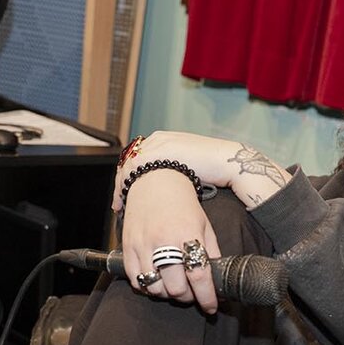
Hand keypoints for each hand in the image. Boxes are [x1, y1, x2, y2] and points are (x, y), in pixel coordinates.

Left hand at [111, 131, 239, 214]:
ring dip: (121, 186)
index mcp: (163, 140)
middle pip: (129, 162)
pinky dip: (127, 185)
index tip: (123, 194)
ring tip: (120, 205)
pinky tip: (126, 200)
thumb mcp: (186, 166)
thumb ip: (172, 171)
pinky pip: (135, 168)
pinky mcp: (159, 151)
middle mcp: (158, 139)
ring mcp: (157, 144)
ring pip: (129, 165)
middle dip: (120, 183)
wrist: (226, 162)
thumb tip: (164, 188)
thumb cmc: (211, 168)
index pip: (136, 159)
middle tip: (117, 203)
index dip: (127, 178)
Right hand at [119, 169, 221, 313]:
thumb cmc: (183, 204)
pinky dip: (146, 287)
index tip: (211, 307)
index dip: (206, 297)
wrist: (155, 179)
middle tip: (191, 293)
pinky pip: (135, 280)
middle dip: (187, 297)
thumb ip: (211, 252)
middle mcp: (164, 240)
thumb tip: (216, 281)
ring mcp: (143, 244)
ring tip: (173, 286)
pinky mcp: (127, 246)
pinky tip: (156, 280)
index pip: (199, 275)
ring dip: (166, 294)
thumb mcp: (204, 225)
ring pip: (154, 288)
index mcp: (187, 234)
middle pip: (176, 287)